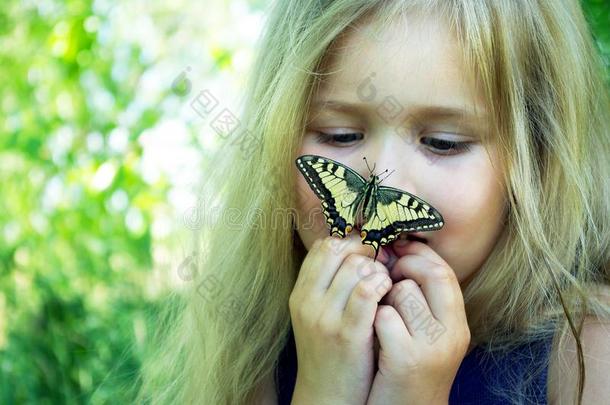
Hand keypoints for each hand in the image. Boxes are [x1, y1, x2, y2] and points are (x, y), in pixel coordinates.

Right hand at [289, 234, 392, 404]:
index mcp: (300, 294)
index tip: (367, 251)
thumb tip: (354, 251)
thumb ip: (328, 285)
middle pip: (338, 249)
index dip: (350, 242)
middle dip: (365, 249)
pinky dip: (383, 284)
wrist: (327, 396)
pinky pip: (368, 290)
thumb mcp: (317, 315)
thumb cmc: (329, 352)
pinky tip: (388, 293)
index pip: (323, 246)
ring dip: (378, 268)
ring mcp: (325, 317)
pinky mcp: (348, 333)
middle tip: (381, 261)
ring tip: (385, 281)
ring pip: (356, 266)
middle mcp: (308, 301)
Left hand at [366, 241, 470, 404]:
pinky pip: (384, 316)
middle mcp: (451, 334)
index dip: (419, 254)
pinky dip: (372, 318)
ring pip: (403, 291)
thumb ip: (423, 303)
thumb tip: (399, 256)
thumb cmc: (410, 371)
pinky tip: (370, 331)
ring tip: (379, 311)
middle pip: (430, 275)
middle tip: (386, 271)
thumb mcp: (429, 337)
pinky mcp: (406, 359)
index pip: (445, 272)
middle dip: (403, 266)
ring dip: (384, 295)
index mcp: (458, 326)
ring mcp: (430, 347)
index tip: (399, 247)